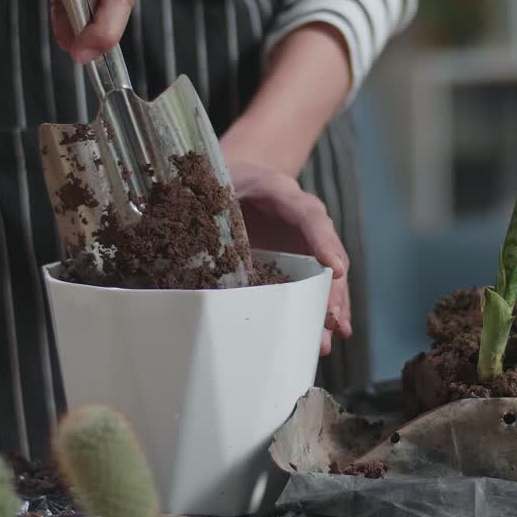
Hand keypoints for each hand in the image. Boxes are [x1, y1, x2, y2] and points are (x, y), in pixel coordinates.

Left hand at [224, 155, 352, 356]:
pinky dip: (323, 309)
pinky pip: (319, 285)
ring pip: (329, 274)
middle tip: (330, 318)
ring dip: (331, 307)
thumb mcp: (216, 182)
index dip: (323, 242)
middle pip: (327, 253)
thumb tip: (181, 233)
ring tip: (326, 341)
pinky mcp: (302, 260)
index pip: (309, 216)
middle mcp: (304, 219)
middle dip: (331, 289)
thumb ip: (210, 204)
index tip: (334, 270)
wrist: (243, 174)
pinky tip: (327, 337)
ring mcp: (307, 241)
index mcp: (283, 194)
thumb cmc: (228, 179)